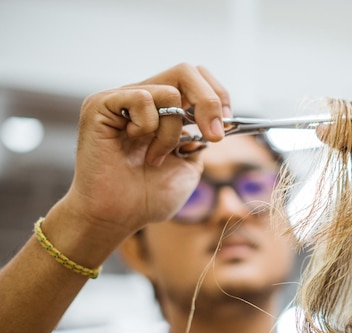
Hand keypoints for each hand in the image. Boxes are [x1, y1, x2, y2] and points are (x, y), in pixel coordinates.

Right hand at [62, 63, 231, 236]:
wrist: (117, 218)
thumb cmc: (148, 197)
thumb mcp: (189, 165)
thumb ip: (201, 137)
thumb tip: (216, 118)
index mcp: (164, 110)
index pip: (197, 77)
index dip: (217, 95)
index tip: (225, 124)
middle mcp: (143, 99)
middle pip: (186, 71)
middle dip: (209, 101)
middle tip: (212, 135)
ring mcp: (121, 100)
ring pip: (169, 91)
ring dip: (172, 131)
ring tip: (155, 156)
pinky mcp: (100, 105)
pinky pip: (141, 98)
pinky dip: (148, 127)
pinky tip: (132, 145)